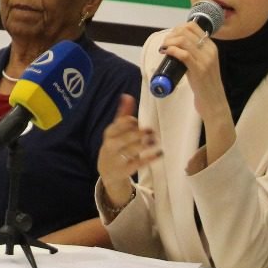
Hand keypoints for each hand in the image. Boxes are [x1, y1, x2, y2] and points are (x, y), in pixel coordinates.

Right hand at [96, 94, 155, 208]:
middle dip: (139, 133)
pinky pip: (139, 163)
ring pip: (133, 150)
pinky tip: (159, 154)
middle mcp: (111, 145)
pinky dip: (150, 158)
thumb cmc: (114, 146)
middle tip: (151, 131)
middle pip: (126, 137)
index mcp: (109, 133)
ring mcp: (118, 158)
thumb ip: (123, 114)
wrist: (108, 171)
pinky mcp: (126, 170)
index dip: (129, 122)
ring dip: (145, 144)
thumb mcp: (115, 131)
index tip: (136, 121)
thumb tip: (127, 96)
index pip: (119, 125)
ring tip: (155, 141)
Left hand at [159, 21, 225, 117]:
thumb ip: (194, 53)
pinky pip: (183, 54)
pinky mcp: (199, 70)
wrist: (214, 102)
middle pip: (186, 31)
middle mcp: (210, 50)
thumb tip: (176, 43)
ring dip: (169, 42)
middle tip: (165, 44)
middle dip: (171, 35)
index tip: (170, 37)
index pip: (193, 26)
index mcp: (211, 46)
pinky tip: (166, 53)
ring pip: (183, 40)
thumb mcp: (202, 63)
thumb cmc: (205, 84)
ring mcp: (205, 60)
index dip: (177, 28)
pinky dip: (172, 50)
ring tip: (164, 48)